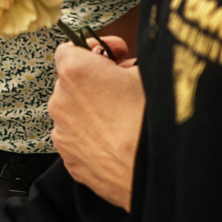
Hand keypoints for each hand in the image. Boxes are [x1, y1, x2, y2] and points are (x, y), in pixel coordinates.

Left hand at [50, 40, 144, 210]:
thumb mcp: (149, 73)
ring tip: (126, 119)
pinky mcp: (70, 162)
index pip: (69, 48)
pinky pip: (79, 140)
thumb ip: (128, 62)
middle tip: (126, 88)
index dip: (97, 48)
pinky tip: (120, 141)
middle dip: (98, 81)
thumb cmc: (155, 122)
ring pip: (75, 112)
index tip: (117, 54)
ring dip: (95, 110)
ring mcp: (63, 134)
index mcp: (76, 72)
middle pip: (73, 82)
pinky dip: (94, 137)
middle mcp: (61, 102)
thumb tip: (126, 65)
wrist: (160, 173)